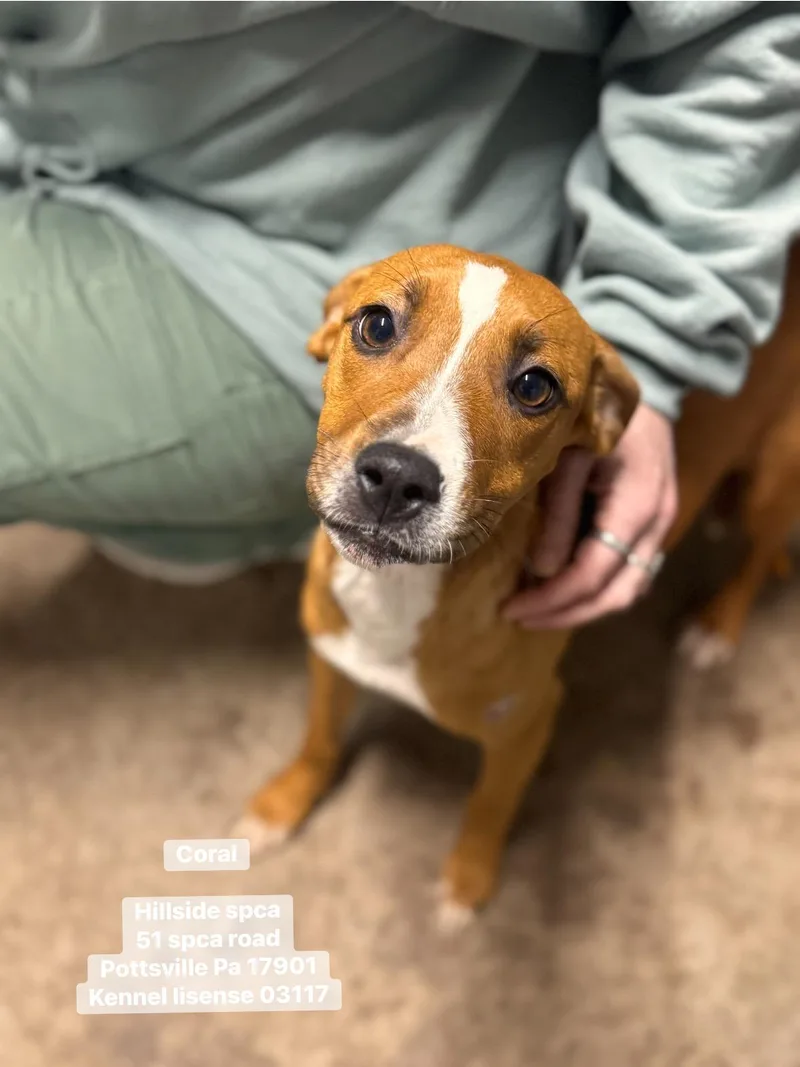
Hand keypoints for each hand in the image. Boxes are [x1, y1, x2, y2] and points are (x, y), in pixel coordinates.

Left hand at [504, 404, 676, 628]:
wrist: (643, 385)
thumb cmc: (594, 413)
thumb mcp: (569, 456)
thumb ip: (558, 511)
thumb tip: (541, 570)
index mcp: (638, 504)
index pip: (595, 572)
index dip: (553, 598)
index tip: (511, 608)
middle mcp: (658, 524)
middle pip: (617, 594)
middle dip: (566, 613)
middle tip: (518, 617)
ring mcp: (661, 528)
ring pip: (628, 590)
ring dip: (582, 607)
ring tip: (536, 610)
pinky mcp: (652, 527)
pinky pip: (629, 573)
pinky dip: (596, 589)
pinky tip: (560, 588)